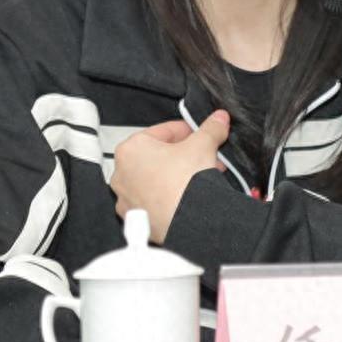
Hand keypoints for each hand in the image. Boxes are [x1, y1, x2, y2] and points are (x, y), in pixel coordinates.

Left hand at [111, 110, 229, 242]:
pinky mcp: (138, 219)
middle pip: (160, 155)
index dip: (187, 131)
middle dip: (185, 155)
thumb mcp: (203, 145)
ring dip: (179, 174)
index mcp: (131, 149)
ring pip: (157, 178)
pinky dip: (170, 195)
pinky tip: (189, 195)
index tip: (199, 134)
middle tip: (204, 155)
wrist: (188, 222)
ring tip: (202, 175)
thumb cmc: (184, 184)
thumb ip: (211, 128)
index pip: (164, 131)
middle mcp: (123, 173)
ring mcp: (128, 198)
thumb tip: (218, 119)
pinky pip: (155, 200)